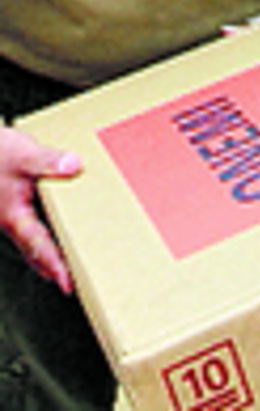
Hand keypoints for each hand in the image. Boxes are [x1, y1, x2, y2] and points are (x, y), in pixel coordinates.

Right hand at [0, 125, 81, 291]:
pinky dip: (40, 235)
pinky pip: (27, 227)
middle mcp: (10, 220)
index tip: (67, 284)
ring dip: (45, 253)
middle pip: (34, 251)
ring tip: (62, 264)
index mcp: (15, 216)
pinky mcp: (9, 205)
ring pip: (29, 241)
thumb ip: (47, 161)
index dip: (54, 265)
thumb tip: (74, 166)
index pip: (39, 246)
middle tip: (69, 283)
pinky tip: (51, 228)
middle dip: (51, 267)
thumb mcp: (22, 154)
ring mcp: (8, 215)